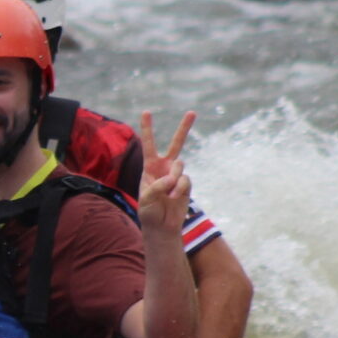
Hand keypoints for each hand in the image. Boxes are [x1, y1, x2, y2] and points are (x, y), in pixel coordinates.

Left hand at [137, 110, 194, 239]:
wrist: (162, 226)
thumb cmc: (149, 212)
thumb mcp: (146, 199)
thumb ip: (157, 186)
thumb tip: (174, 177)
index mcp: (149, 167)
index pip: (149, 144)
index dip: (147, 128)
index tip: (146, 111)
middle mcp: (164, 167)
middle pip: (176, 144)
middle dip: (184, 128)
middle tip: (192, 112)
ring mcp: (177, 175)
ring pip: (180, 165)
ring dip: (173, 179)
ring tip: (167, 194)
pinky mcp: (187, 184)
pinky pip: (186, 181)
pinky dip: (180, 189)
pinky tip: (175, 198)